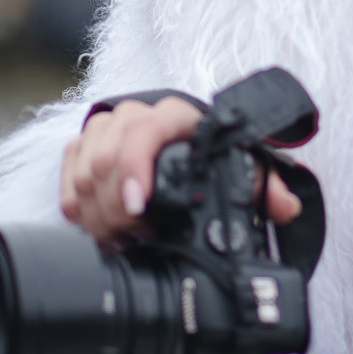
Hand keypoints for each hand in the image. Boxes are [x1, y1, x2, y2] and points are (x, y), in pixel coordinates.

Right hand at [60, 97, 302, 243]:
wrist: (179, 135)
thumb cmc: (210, 151)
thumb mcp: (240, 165)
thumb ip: (263, 185)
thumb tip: (285, 206)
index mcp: (176, 116)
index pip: (144, 132)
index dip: (134, 169)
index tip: (136, 206)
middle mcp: (136, 115)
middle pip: (107, 159)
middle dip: (118, 208)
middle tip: (136, 237)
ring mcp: (106, 128)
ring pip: (85, 170)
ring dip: (99, 212)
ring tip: (122, 238)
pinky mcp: (83, 144)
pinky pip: (67, 177)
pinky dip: (78, 208)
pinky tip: (99, 227)